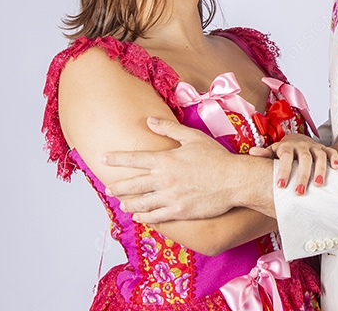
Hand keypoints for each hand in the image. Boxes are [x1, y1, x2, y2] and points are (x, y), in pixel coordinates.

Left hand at [103, 117, 260, 222]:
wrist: (234, 181)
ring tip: (122, 204)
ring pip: (140, 203)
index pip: (134, 159)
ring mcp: (170, 198)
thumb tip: (150, 120)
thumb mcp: (193, 137)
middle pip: (132, 184)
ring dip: (128, 203)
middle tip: (108, 188)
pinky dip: (144, 216)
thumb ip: (170, 129)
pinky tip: (139, 216)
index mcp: (165, 160)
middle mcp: (163, 180)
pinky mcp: (178, 211)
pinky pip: (155, 216)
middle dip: (118, 186)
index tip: (103, 159)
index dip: (116, 158)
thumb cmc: (216, 157)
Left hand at [248, 133, 337, 194]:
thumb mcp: (272, 151)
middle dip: (303, 176)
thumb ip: (264, 154)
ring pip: (320, 156)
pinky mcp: (324, 149)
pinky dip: (335, 159)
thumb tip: (251, 152)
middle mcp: (302, 146)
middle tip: (300, 192)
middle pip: (305, 159)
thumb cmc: (282, 152)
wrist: (296, 139)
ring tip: (319, 185)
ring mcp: (314, 147)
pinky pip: (332, 152)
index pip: (286, 158)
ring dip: (321, 170)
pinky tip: (337, 169)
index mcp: (287, 147)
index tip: (281, 186)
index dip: (284, 171)